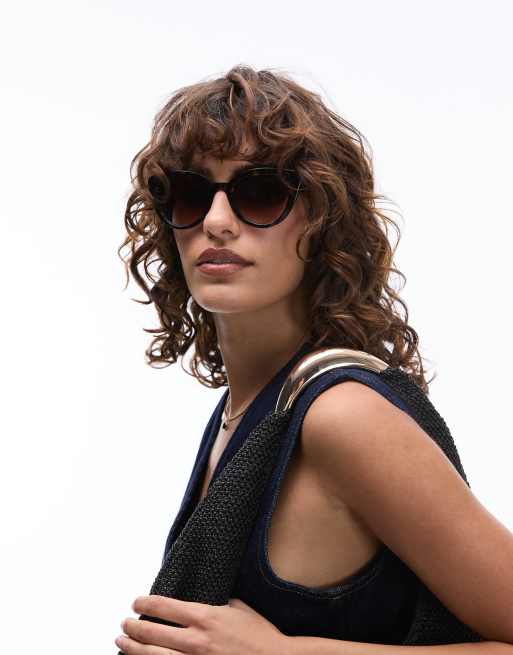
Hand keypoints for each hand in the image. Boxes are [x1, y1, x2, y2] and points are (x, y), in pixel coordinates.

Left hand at [115, 595, 291, 653]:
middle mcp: (196, 640)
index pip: (164, 607)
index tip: (137, 602)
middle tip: (124, 623)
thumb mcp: (239, 608)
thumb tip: (202, 600)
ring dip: (133, 648)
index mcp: (205, 617)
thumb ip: (217, 603)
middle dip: (134, 626)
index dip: (145, 603)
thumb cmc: (260, 635)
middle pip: (152, 632)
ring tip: (122, 642)